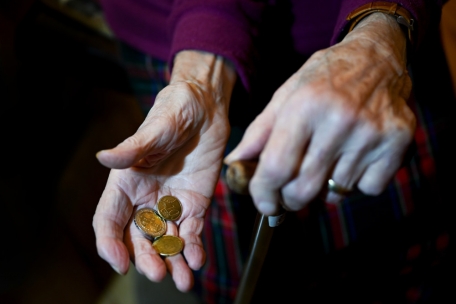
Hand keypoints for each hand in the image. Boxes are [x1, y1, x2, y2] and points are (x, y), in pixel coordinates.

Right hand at [93, 50, 235, 291]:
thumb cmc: (174, 111)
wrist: (205, 108)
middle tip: (158, 273)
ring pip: (166, 240)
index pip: (109, 220)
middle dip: (146, 259)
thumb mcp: (155, 128)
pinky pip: (192, 231)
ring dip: (172, 261)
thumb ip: (132, 147)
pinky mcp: (195, 203)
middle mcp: (145, 198)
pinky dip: (194, 247)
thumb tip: (104, 157)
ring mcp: (171, 203)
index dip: (110, 244)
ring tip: (181, 279)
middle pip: (138, 238)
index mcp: (126, 183)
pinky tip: (197, 260)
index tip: (120, 263)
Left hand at [224, 13, 415, 214]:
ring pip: (336, 193)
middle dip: (290, 199)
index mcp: (304, 106)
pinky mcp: (397, 143)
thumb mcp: (286, 95)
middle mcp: (339, 120)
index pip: (276, 167)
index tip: (264, 204)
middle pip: (303, 189)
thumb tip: (234, 163)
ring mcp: (371, 134)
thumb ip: (259, 132)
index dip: (264, 194)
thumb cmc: (324, 78)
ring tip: (327, 161)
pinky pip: (368, 189)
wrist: (377, 57)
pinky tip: (354, 158)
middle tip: (290, 191)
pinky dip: (357, 183)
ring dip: (325, 188)